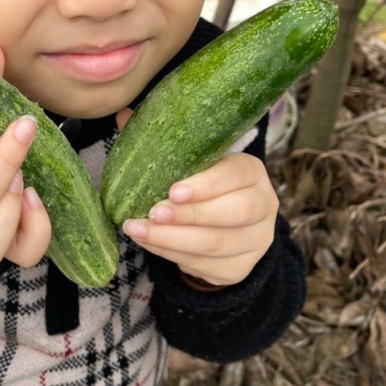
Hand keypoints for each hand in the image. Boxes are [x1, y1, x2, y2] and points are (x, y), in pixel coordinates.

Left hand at [120, 150, 278, 287]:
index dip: (207, 184)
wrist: (230, 226)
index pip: (236, 175)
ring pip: (215, 244)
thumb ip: (164, 141)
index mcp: (252, 172)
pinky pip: (205, 265)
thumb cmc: (206, 183)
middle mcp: (263, 206)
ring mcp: (254, 241)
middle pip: (233, 213)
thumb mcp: (193, 161)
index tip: (173, 189)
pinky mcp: (239, 269)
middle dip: (189, 215)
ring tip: (137, 230)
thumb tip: (123, 115)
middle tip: (153, 212)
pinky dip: (172, 255)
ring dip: (172, 239)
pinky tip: (149, 244)